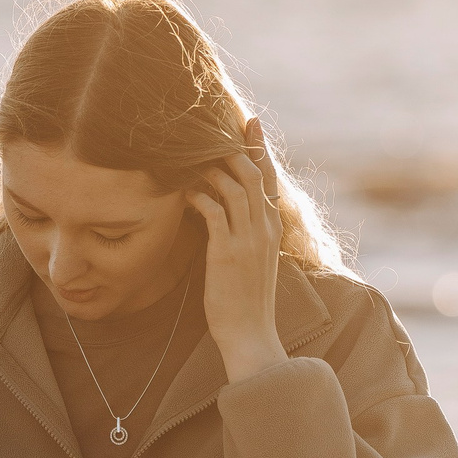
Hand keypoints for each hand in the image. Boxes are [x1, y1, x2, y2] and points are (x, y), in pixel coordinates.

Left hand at [189, 117, 287, 381]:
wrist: (250, 333)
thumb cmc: (246, 299)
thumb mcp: (253, 260)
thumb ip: (247, 232)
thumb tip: (226, 210)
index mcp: (273, 228)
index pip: (269, 179)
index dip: (259, 149)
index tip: (249, 123)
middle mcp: (265, 229)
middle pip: (254, 174)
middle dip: (235, 148)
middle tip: (212, 129)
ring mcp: (249, 240)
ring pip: (236, 187)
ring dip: (212, 169)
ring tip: (191, 159)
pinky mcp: (228, 252)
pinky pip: (214, 212)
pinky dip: (199, 196)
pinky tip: (184, 192)